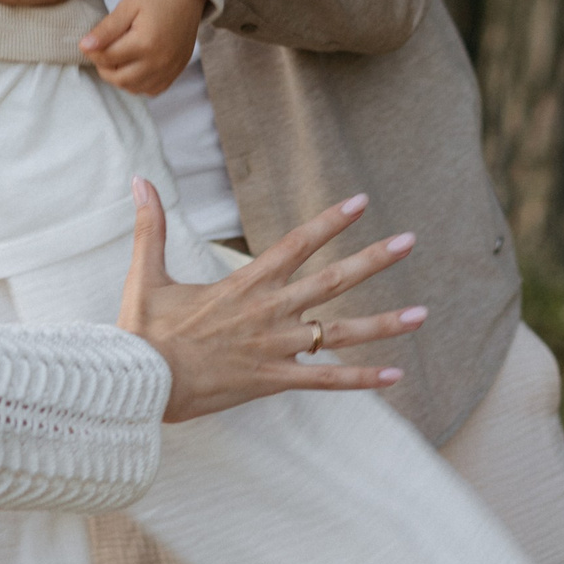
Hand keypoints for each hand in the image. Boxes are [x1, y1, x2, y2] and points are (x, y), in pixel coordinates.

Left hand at [80, 0, 204, 96]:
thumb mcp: (127, 7)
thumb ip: (106, 29)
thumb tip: (84, 47)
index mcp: (145, 43)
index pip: (107, 58)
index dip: (92, 51)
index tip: (88, 42)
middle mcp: (159, 61)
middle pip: (118, 78)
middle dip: (104, 67)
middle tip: (102, 50)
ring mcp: (169, 70)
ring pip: (133, 88)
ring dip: (119, 77)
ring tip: (117, 56)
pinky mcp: (176, 72)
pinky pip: (151, 90)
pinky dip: (138, 83)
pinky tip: (134, 65)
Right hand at [118, 179, 423, 422]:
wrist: (142, 382)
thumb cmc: (144, 332)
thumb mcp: (147, 273)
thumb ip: (152, 226)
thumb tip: (140, 180)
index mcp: (243, 284)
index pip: (297, 244)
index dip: (331, 221)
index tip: (362, 202)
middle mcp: (268, 311)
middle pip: (332, 281)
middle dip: (374, 260)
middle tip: (411, 242)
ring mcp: (275, 347)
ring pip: (339, 333)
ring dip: (383, 324)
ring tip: (422, 315)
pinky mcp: (274, 380)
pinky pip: (326, 381)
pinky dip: (361, 379)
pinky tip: (395, 376)